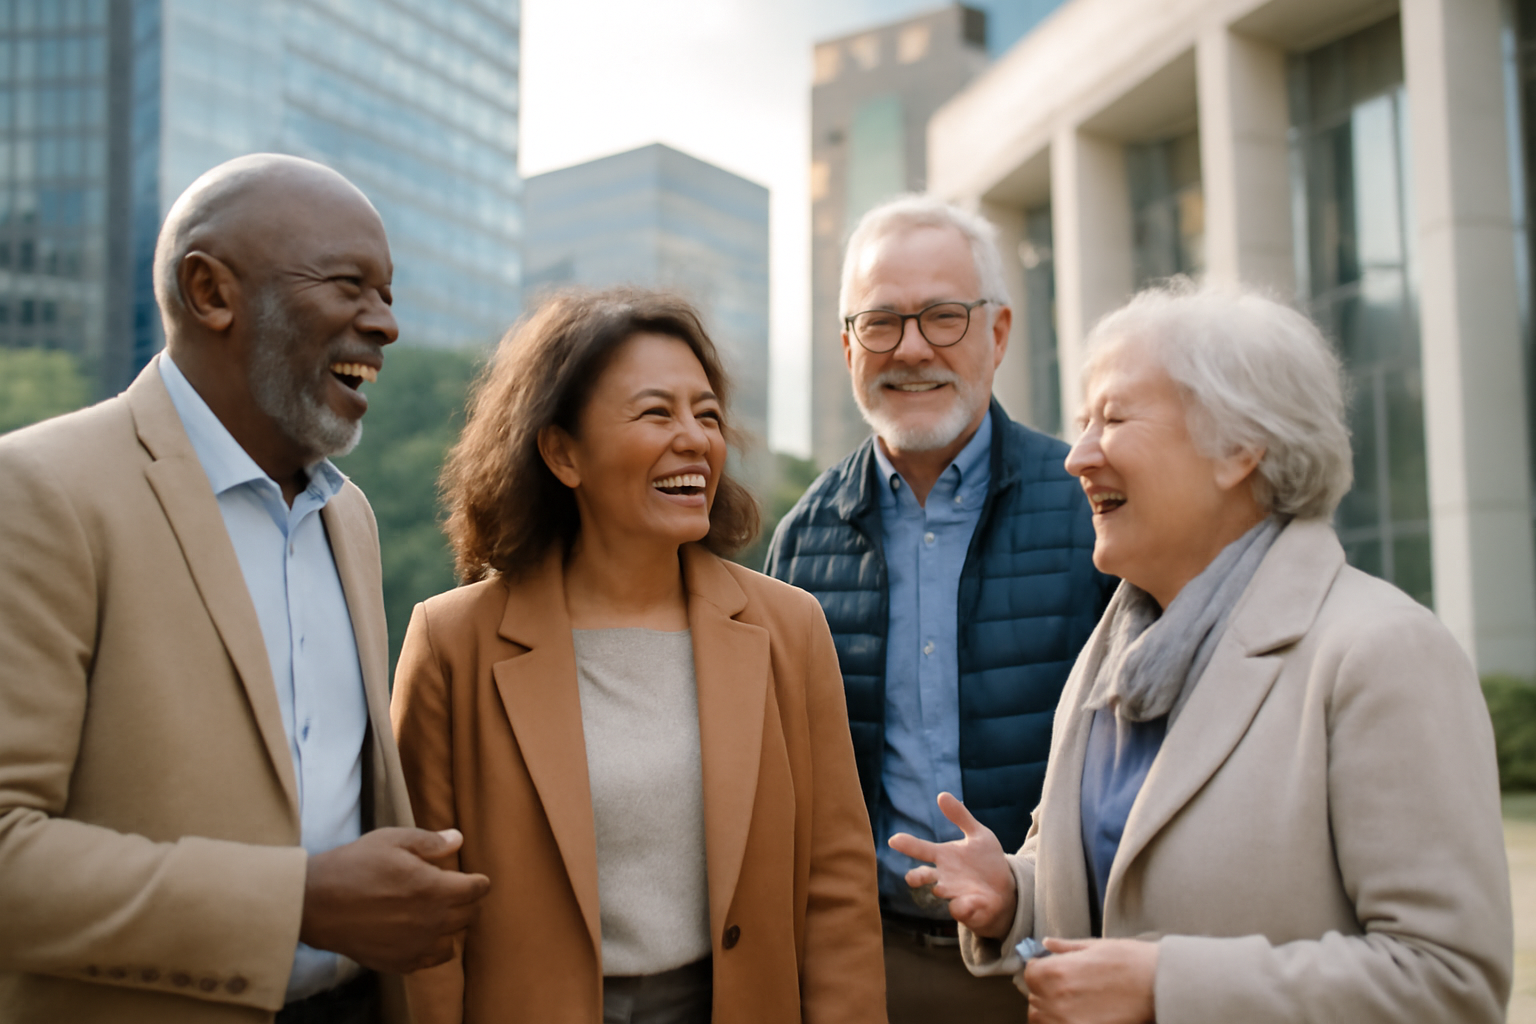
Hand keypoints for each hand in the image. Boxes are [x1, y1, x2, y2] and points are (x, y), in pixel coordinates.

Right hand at [300, 827, 491, 973]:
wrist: (316, 903)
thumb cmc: (354, 865)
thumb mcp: (392, 840)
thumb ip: (430, 842)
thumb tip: (459, 840)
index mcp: (434, 888)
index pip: (477, 890)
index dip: (478, 882)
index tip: (474, 879)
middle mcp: (431, 921)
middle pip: (469, 915)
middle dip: (466, 901)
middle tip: (453, 892)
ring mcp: (416, 945)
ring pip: (454, 940)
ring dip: (450, 926)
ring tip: (435, 913)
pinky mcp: (400, 963)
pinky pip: (432, 960)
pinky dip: (432, 947)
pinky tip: (419, 934)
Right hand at [887, 792, 1016, 937]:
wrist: (1005, 888)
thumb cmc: (986, 861)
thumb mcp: (978, 834)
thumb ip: (960, 816)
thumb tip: (941, 794)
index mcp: (944, 857)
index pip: (922, 849)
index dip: (907, 844)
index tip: (893, 840)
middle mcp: (944, 876)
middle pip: (922, 876)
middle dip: (917, 877)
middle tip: (913, 877)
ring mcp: (954, 894)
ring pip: (940, 894)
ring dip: (941, 890)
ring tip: (941, 888)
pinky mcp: (968, 909)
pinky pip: (961, 909)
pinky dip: (964, 906)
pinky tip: (974, 900)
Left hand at [1020, 938, 1156, 1023]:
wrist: (1160, 985)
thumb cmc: (1131, 961)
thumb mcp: (1095, 946)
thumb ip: (1066, 948)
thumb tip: (1046, 944)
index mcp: (1054, 972)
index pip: (1030, 974)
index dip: (1042, 970)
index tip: (1054, 971)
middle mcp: (1056, 999)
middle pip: (1034, 999)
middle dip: (1047, 991)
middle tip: (1069, 988)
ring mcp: (1067, 1022)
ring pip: (1042, 1020)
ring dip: (1051, 1012)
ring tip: (1074, 1004)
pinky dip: (1063, 1022)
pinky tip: (1081, 1015)